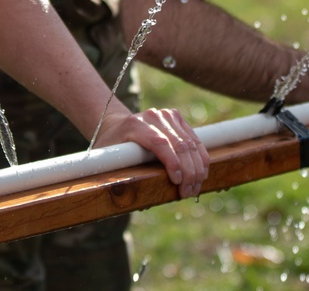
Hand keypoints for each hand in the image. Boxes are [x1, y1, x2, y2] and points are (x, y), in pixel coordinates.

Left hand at [93, 106, 208, 198]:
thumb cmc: (111, 146)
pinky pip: (195, 139)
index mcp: (135, 125)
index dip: (172, 163)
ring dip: (197, 168)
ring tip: (194, 188)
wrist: (117, 126)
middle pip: (179, 145)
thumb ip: (114, 169)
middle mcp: (154, 116)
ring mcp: (168, 115)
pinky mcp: (177, 118)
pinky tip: (201, 174)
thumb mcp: (107, 157)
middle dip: (188, 172)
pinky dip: (201, 158)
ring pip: (191, 143)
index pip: (160, 143)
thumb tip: (125, 192)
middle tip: (187, 192)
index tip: (177, 182)